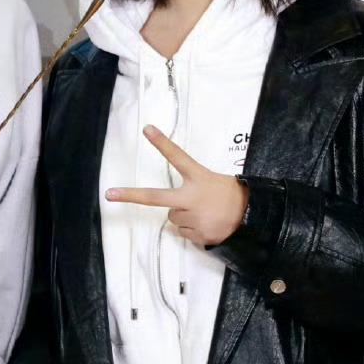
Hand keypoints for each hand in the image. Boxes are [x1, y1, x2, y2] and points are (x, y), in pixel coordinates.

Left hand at [106, 127, 249, 247]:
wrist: (253, 219)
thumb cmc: (233, 196)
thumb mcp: (216, 182)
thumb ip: (194, 188)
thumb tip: (173, 207)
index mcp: (198, 178)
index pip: (177, 157)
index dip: (162, 143)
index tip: (146, 129)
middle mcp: (192, 198)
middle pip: (155, 197)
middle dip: (130, 195)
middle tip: (109, 194)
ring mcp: (192, 218)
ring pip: (173, 217)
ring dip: (184, 215)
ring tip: (205, 213)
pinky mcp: (196, 234)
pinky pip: (183, 232)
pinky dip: (193, 229)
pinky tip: (208, 224)